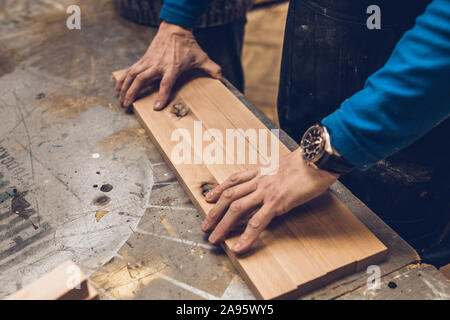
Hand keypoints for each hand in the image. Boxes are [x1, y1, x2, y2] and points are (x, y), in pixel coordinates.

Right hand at [115, 21, 221, 108]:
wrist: (175, 29)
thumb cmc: (189, 45)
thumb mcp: (202, 57)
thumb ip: (212, 69)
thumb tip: (222, 78)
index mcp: (172, 67)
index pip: (166, 84)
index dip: (161, 95)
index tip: (156, 107)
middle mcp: (158, 65)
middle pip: (142, 80)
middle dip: (133, 93)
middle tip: (128, 105)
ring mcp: (149, 61)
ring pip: (133, 75)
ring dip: (125, 88)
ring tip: (120, 100)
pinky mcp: (143, 59)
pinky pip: (130, 69)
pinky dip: (123, 78)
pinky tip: (117, 87)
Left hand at [201, 148, 338, 253]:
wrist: (319, 158)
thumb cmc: (309, 162)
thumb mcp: (287, 167)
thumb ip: (276, 177)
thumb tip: (275, 186)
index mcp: (262, 171)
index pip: (234, 180)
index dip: (219, 189)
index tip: (209, 198)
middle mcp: (260, 180)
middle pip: (229, 195)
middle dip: (214, 211)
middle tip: (205, 224)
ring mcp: (266, 191)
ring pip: (237, 208)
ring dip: (223, 225)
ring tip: (214, 238)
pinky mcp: (277, 202)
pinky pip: (257, 222)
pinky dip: (246, 236)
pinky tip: (239, 247)